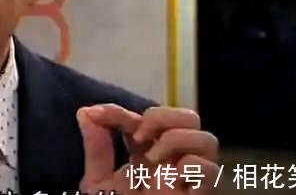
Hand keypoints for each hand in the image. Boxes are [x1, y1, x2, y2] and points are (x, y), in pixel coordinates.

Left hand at [77, 104, 218, 193]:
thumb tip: (85, 111)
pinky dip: (189, 166)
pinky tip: (167, 178)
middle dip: (162, 117)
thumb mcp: (99, 184)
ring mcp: (189, 180)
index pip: (141, 119)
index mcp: (147, 155)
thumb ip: (97, 149)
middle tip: (136, 138)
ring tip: (152, 160)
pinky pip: (210, 172)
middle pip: (189, 118)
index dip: (118, 112)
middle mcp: (173, 162)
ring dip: (177, 140)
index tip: (95, 116)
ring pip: (207, 140)